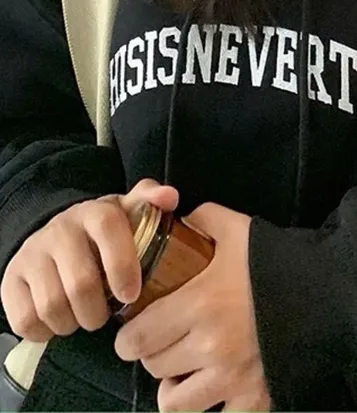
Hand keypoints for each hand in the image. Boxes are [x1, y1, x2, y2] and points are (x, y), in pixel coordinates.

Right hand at [0, 179, 177, 341]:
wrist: (55, 236)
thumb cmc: (103, 233)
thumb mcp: (127, 212)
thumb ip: (149, 201)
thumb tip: (170, 197)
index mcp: (94, 212)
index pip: (107, 228)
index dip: (122, 264)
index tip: (131, 294)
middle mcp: (60, 229)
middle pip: (80, 282)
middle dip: (97, 311)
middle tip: (105, 315)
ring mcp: (32, 254)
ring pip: (52, 306)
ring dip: (73, 323)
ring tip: (84, 317)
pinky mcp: (11, 280)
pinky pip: (25, 320)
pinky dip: (45, 332)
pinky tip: (59, 321)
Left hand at [114, 203, 268, 412]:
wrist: (332, 291)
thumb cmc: (279, 260)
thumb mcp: (238, 229)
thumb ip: (202, 220)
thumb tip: (177, 220)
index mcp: (200, 304)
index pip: (137, 339)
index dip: (129, 337)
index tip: (135, 330)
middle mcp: (210, 347)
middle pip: (153, 368)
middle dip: (153, 356)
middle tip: (164, 342)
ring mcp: (232, 379)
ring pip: (175, 404)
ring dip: (175, 388)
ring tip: (185, 371)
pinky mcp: (256, 399)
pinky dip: (212, 407)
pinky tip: (216, 389)